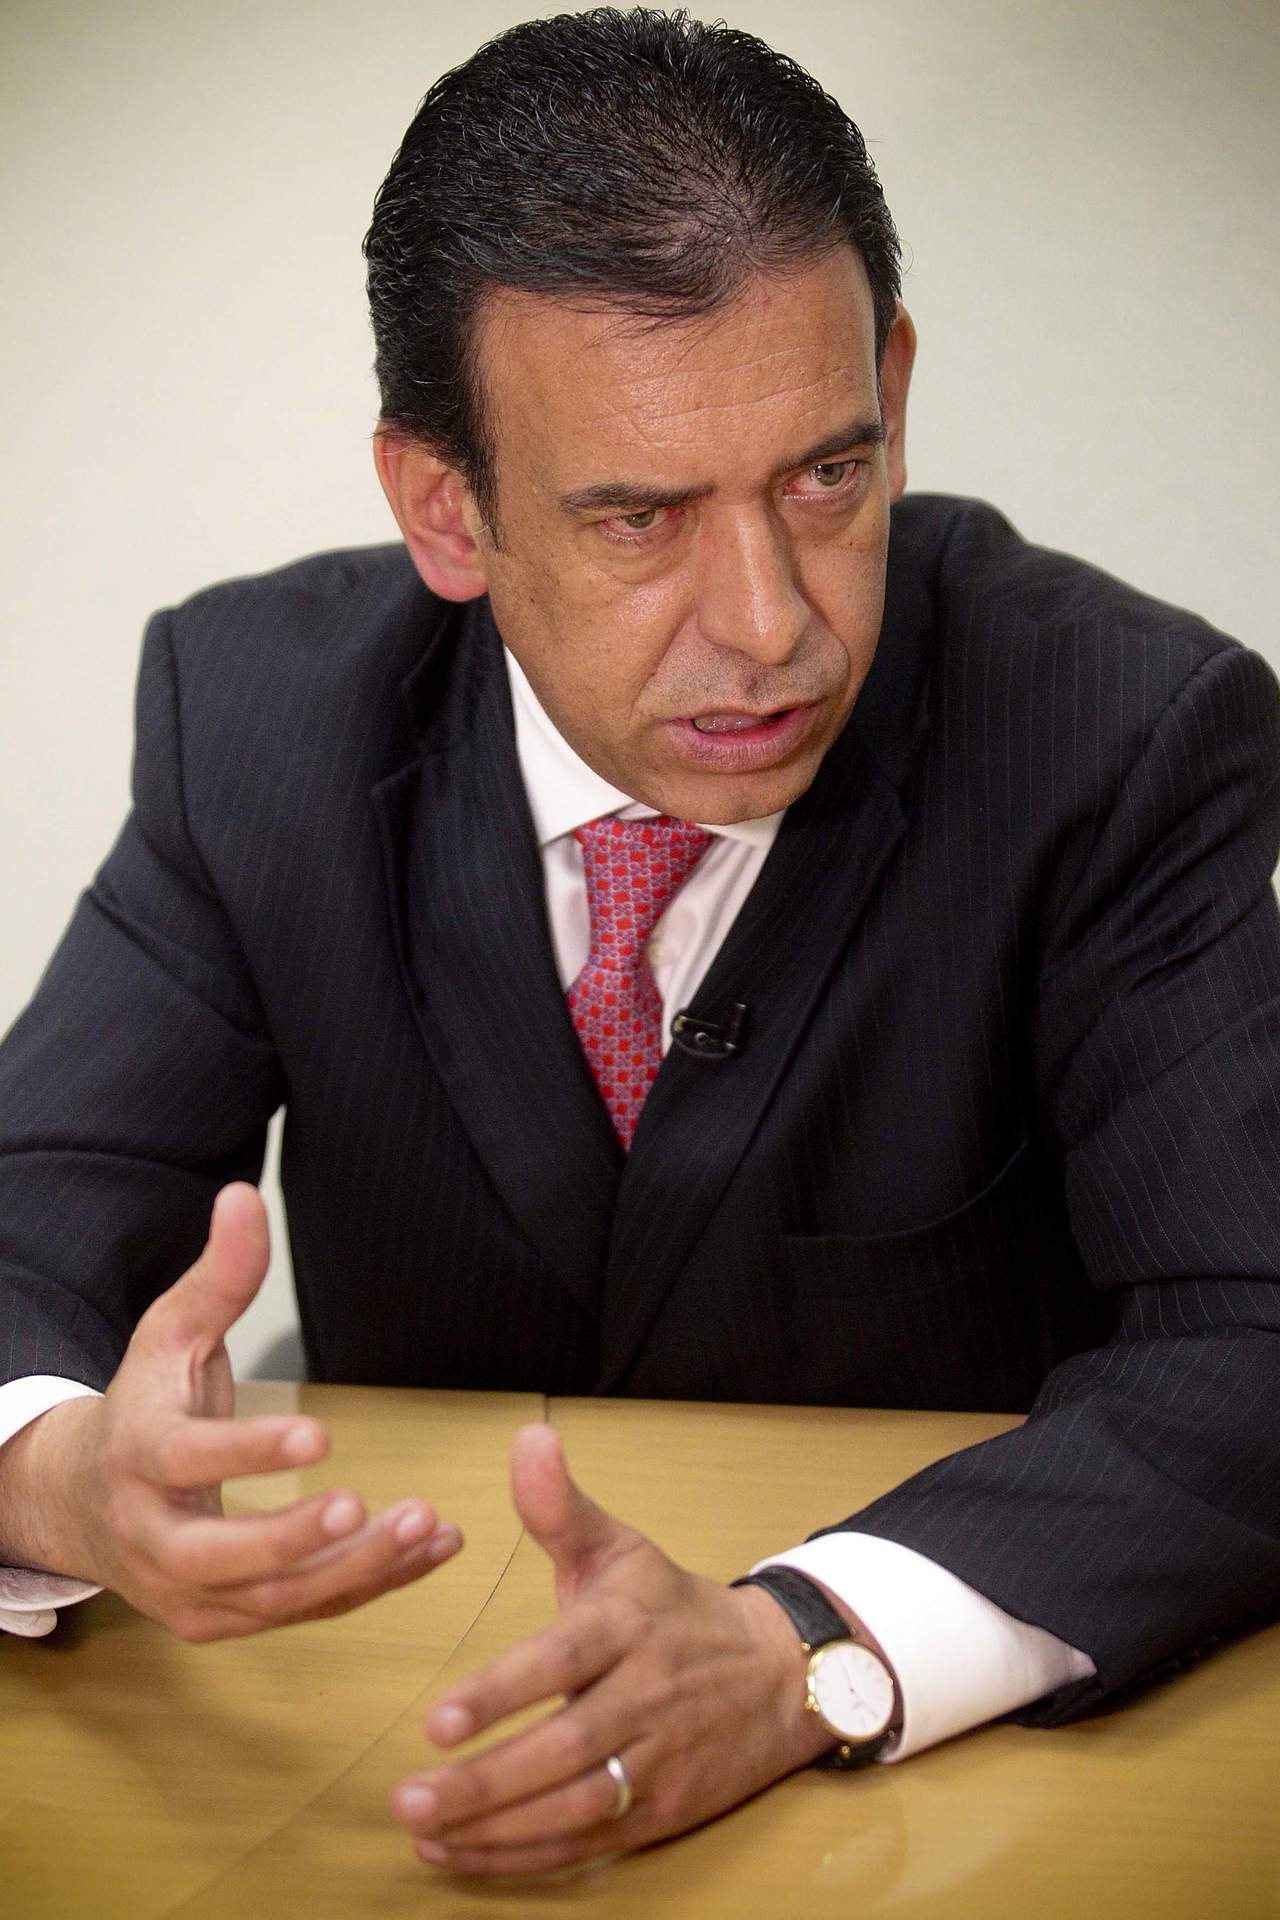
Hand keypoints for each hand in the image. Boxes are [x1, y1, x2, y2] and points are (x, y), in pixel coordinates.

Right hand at [4, 1182, 461, 1639]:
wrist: (84, 1503)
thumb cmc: (145, 1405)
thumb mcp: (171, 1333)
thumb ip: (220, 1276)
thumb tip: (246, 1196)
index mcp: (138, 1457)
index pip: (187, 1460)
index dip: (250, 1452)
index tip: (320, 1434)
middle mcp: (153, 1537)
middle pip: (221, 1558)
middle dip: (295, 1539)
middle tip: (369, 1506)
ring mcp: (186, 1591)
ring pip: (273, 1597)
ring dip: (355, 1567)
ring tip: (427, 1524)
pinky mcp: (223, 1621)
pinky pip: (303, 1609)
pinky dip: (370, 1582)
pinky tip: (433, 1546)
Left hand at [391, 1423, 830, 1876]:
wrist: (779, 1675)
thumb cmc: (672, 1608)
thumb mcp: (620, 1548)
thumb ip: (559, 1506)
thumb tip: (525, 1437)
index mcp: (627, 1626)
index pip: (562, 1662)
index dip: (501, 1693)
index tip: (437, 1721)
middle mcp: (645, 1697)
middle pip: (564, 1750)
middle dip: (484, 1781)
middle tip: (406, 1796)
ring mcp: (658, 1762)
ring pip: (574, 1807)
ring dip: (494, 1829)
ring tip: (421, 1831)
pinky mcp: (662, 1814)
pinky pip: (587, 1844)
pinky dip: (522, 1858)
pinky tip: (460, 1854)